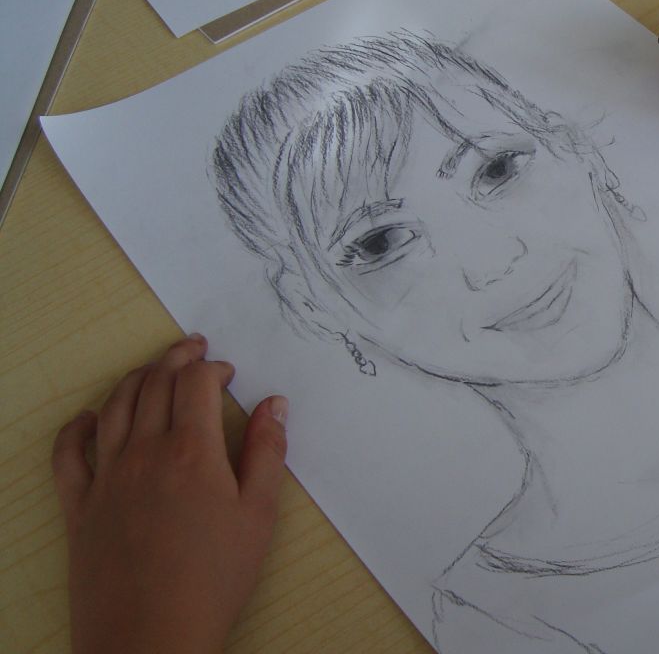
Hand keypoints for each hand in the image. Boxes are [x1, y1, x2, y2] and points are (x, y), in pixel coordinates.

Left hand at [51, 334, 287, 653]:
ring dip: (136, 379)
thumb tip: (274, 404)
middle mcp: (145, 452)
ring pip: (114, 407)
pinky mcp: (80, 505)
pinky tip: (90, 417)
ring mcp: (107, 477)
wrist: (151, 634)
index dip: (212, 367)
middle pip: (154, 385)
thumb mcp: (259, 516)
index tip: (227, 371)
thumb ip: (266, 453)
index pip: (196, 384)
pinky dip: (78, 426)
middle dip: (176, 359)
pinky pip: (68, 453)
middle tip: (193, 349)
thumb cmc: (215, 578)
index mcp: (192, 452)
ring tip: (154, 371)